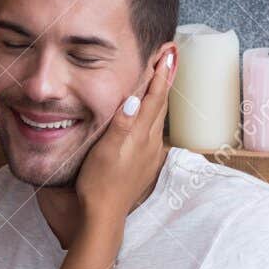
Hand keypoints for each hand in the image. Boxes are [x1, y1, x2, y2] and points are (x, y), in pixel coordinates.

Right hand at [76, 47, 175, 217]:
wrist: (103, 216)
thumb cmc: (99, 183)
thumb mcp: (105, 151)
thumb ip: (121, 124)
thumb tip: (133, 98)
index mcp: (140, 135)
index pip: (153, 97)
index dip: (160, 74)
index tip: (167, 53)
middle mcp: (150, 143)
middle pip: (161, 104)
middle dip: (165, 80)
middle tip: (170, 57)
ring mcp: (149, 155)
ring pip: (157, 118)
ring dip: (160, 96)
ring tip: (161, 79)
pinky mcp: (144, 164)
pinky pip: (152, 131)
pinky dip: (153, 114)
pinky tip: (147, 116)